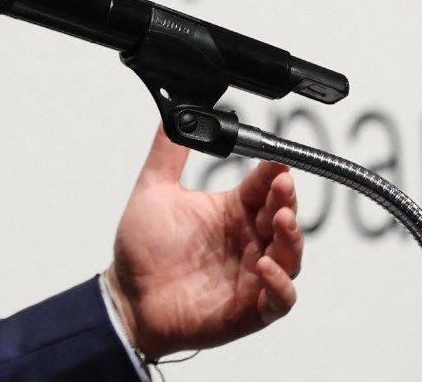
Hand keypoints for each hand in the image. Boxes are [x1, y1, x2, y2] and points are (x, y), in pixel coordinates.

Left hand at [106, 124, 302, 358]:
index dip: (274, 172)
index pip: (264, 185)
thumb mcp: (153, 191)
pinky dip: (280, 283)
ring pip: (290, 255)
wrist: (129, 299)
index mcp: (231, 210)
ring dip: (292, 237)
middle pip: (283, 216)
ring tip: (281, 220)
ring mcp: (253, 275)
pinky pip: (280, 299)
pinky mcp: (250, 308)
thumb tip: (171, 113)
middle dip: (288, 199)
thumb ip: (166, 152)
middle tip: (283, 184)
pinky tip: (265, 267)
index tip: (276, 159)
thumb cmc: (144, 250)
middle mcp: (247, 240)